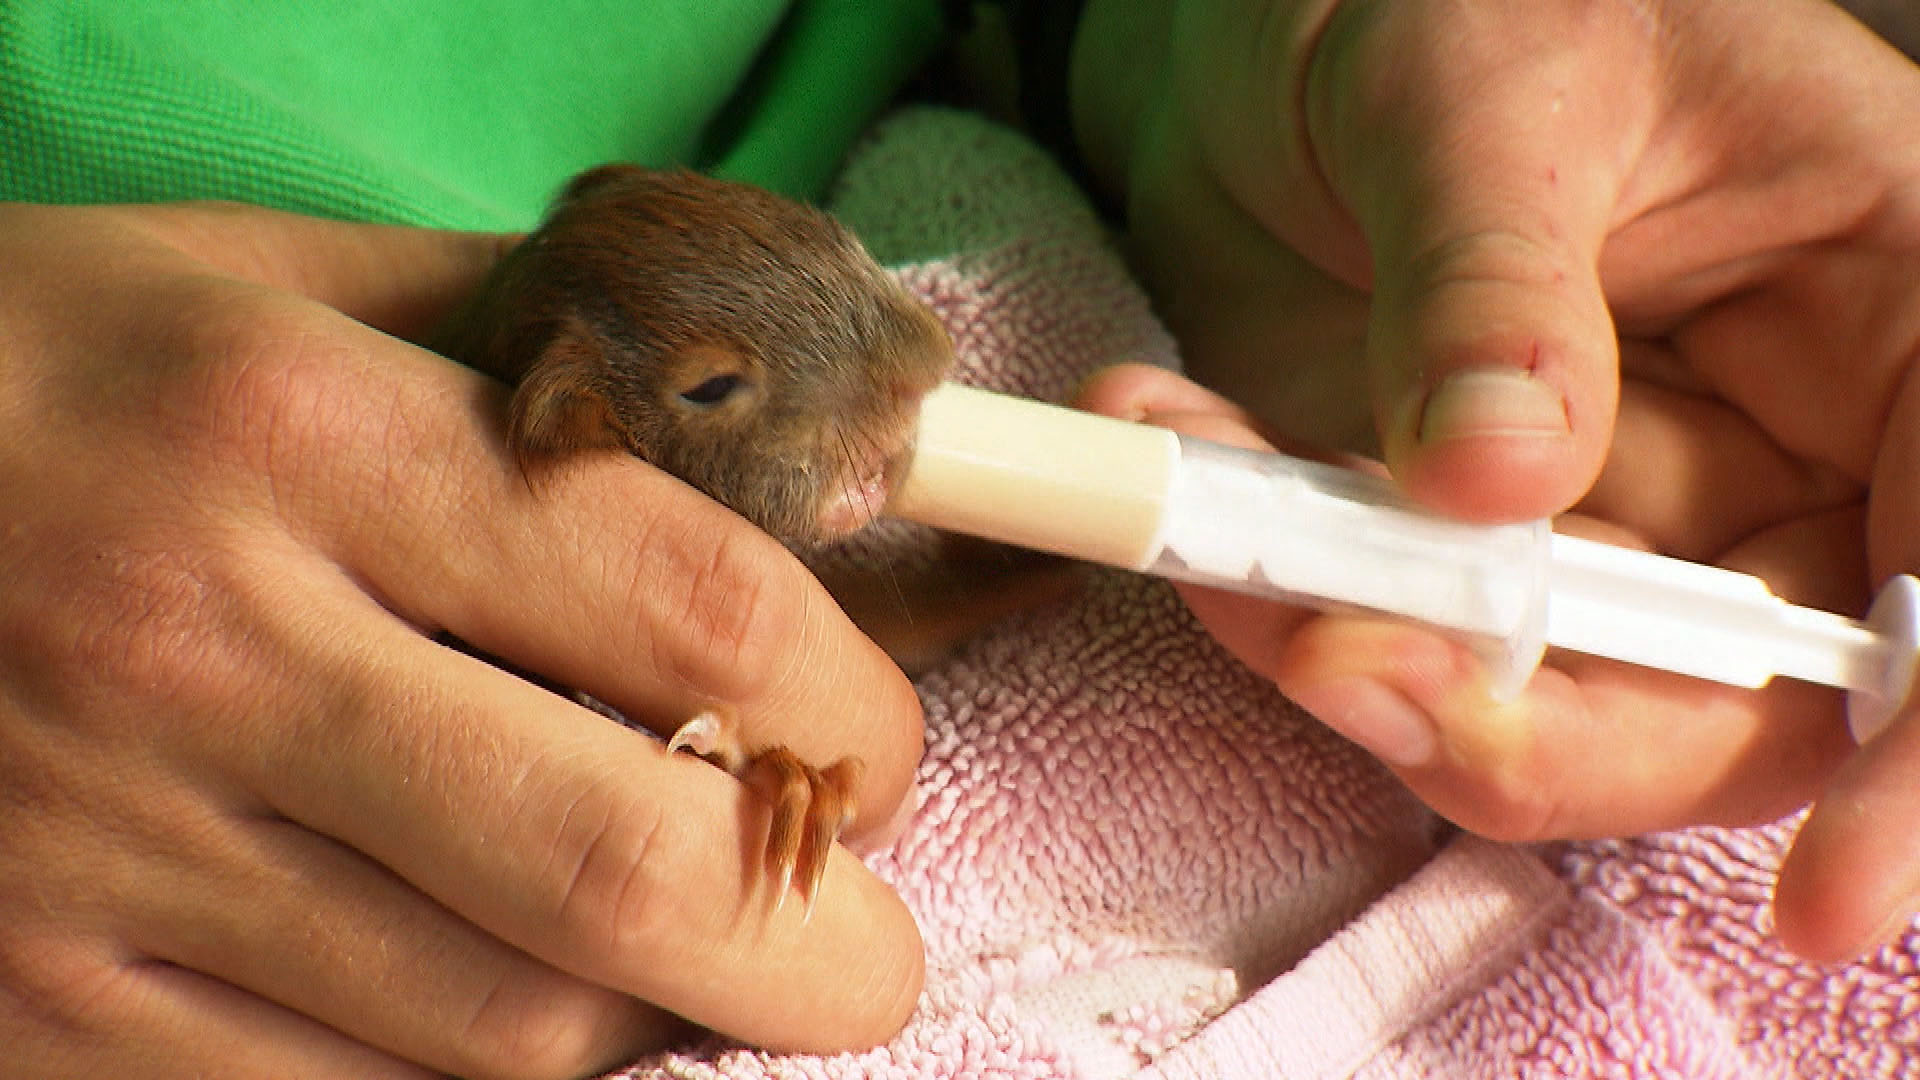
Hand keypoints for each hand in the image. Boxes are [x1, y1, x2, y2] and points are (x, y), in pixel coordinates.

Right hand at [0, 202, 923, 1078]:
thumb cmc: (21, 376)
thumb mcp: (259, 285)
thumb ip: (517, 343)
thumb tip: (760, 418)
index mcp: (300, 442)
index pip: (695, 614)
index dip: (851, 711)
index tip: (877, 749)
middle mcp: (205, 657)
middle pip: (621, 869)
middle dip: (814, 948)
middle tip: (865, 951)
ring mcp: (105, 861)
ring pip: (499, 1034)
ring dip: (652, 1016)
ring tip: (681, 955)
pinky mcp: (37, 1013)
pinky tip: (495, 997)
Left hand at [1071, 0, 1919, 960]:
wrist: (1275, 17)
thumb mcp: (1484, 80)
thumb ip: (1501, 280)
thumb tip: (1501, 487)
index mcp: (1884, 303)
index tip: (1829, 898)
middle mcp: (1770, 437)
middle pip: (1741, 692)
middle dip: (1548, 725)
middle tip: (1345, 663)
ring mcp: (1602, 505)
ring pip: (1541, 693)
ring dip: (1369, 664)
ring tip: (1222, 549)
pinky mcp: (1445, 535)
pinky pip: (1382, 629)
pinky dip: (1266, 589)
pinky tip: (1173, 436)